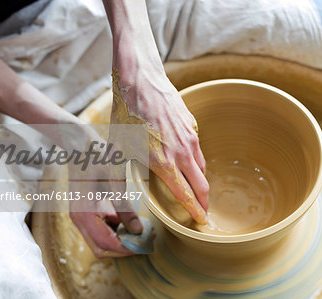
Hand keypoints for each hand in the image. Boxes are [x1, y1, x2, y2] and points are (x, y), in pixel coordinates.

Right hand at [67, 128, 142, 257]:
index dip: (127, 249)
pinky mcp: (84, 211)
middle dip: (124, 248)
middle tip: (146, 240)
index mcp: (84, 213)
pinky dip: (115, 230)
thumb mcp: (115, 180)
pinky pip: (99, 229)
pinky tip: (130, 220)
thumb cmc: (97, 157)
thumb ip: (125, 208)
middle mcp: (79, 219)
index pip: (106, 244)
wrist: (79, 143)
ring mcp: (80, 216)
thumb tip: (138, 230)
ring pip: (100, 241)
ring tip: (143, 231)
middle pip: (101, 249)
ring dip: (120, 240)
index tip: (146, 245)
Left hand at [110, 58, 209, 224]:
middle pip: (202, 185)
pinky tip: (185, 160)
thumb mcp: (117, 149)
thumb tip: (118, 203)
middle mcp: (182, 151)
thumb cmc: (126, 114)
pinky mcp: (192, 124)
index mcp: (164, 162)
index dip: (195, 211)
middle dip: (205, 201)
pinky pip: (198, 149)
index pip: (186, 195)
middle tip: (204, 211)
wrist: (140, 79)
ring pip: (202, 167)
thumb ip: (118, 179)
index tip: (201, 221)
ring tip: (195, 188)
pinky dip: (196, 160)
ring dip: (201, 181)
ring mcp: (190, 137)